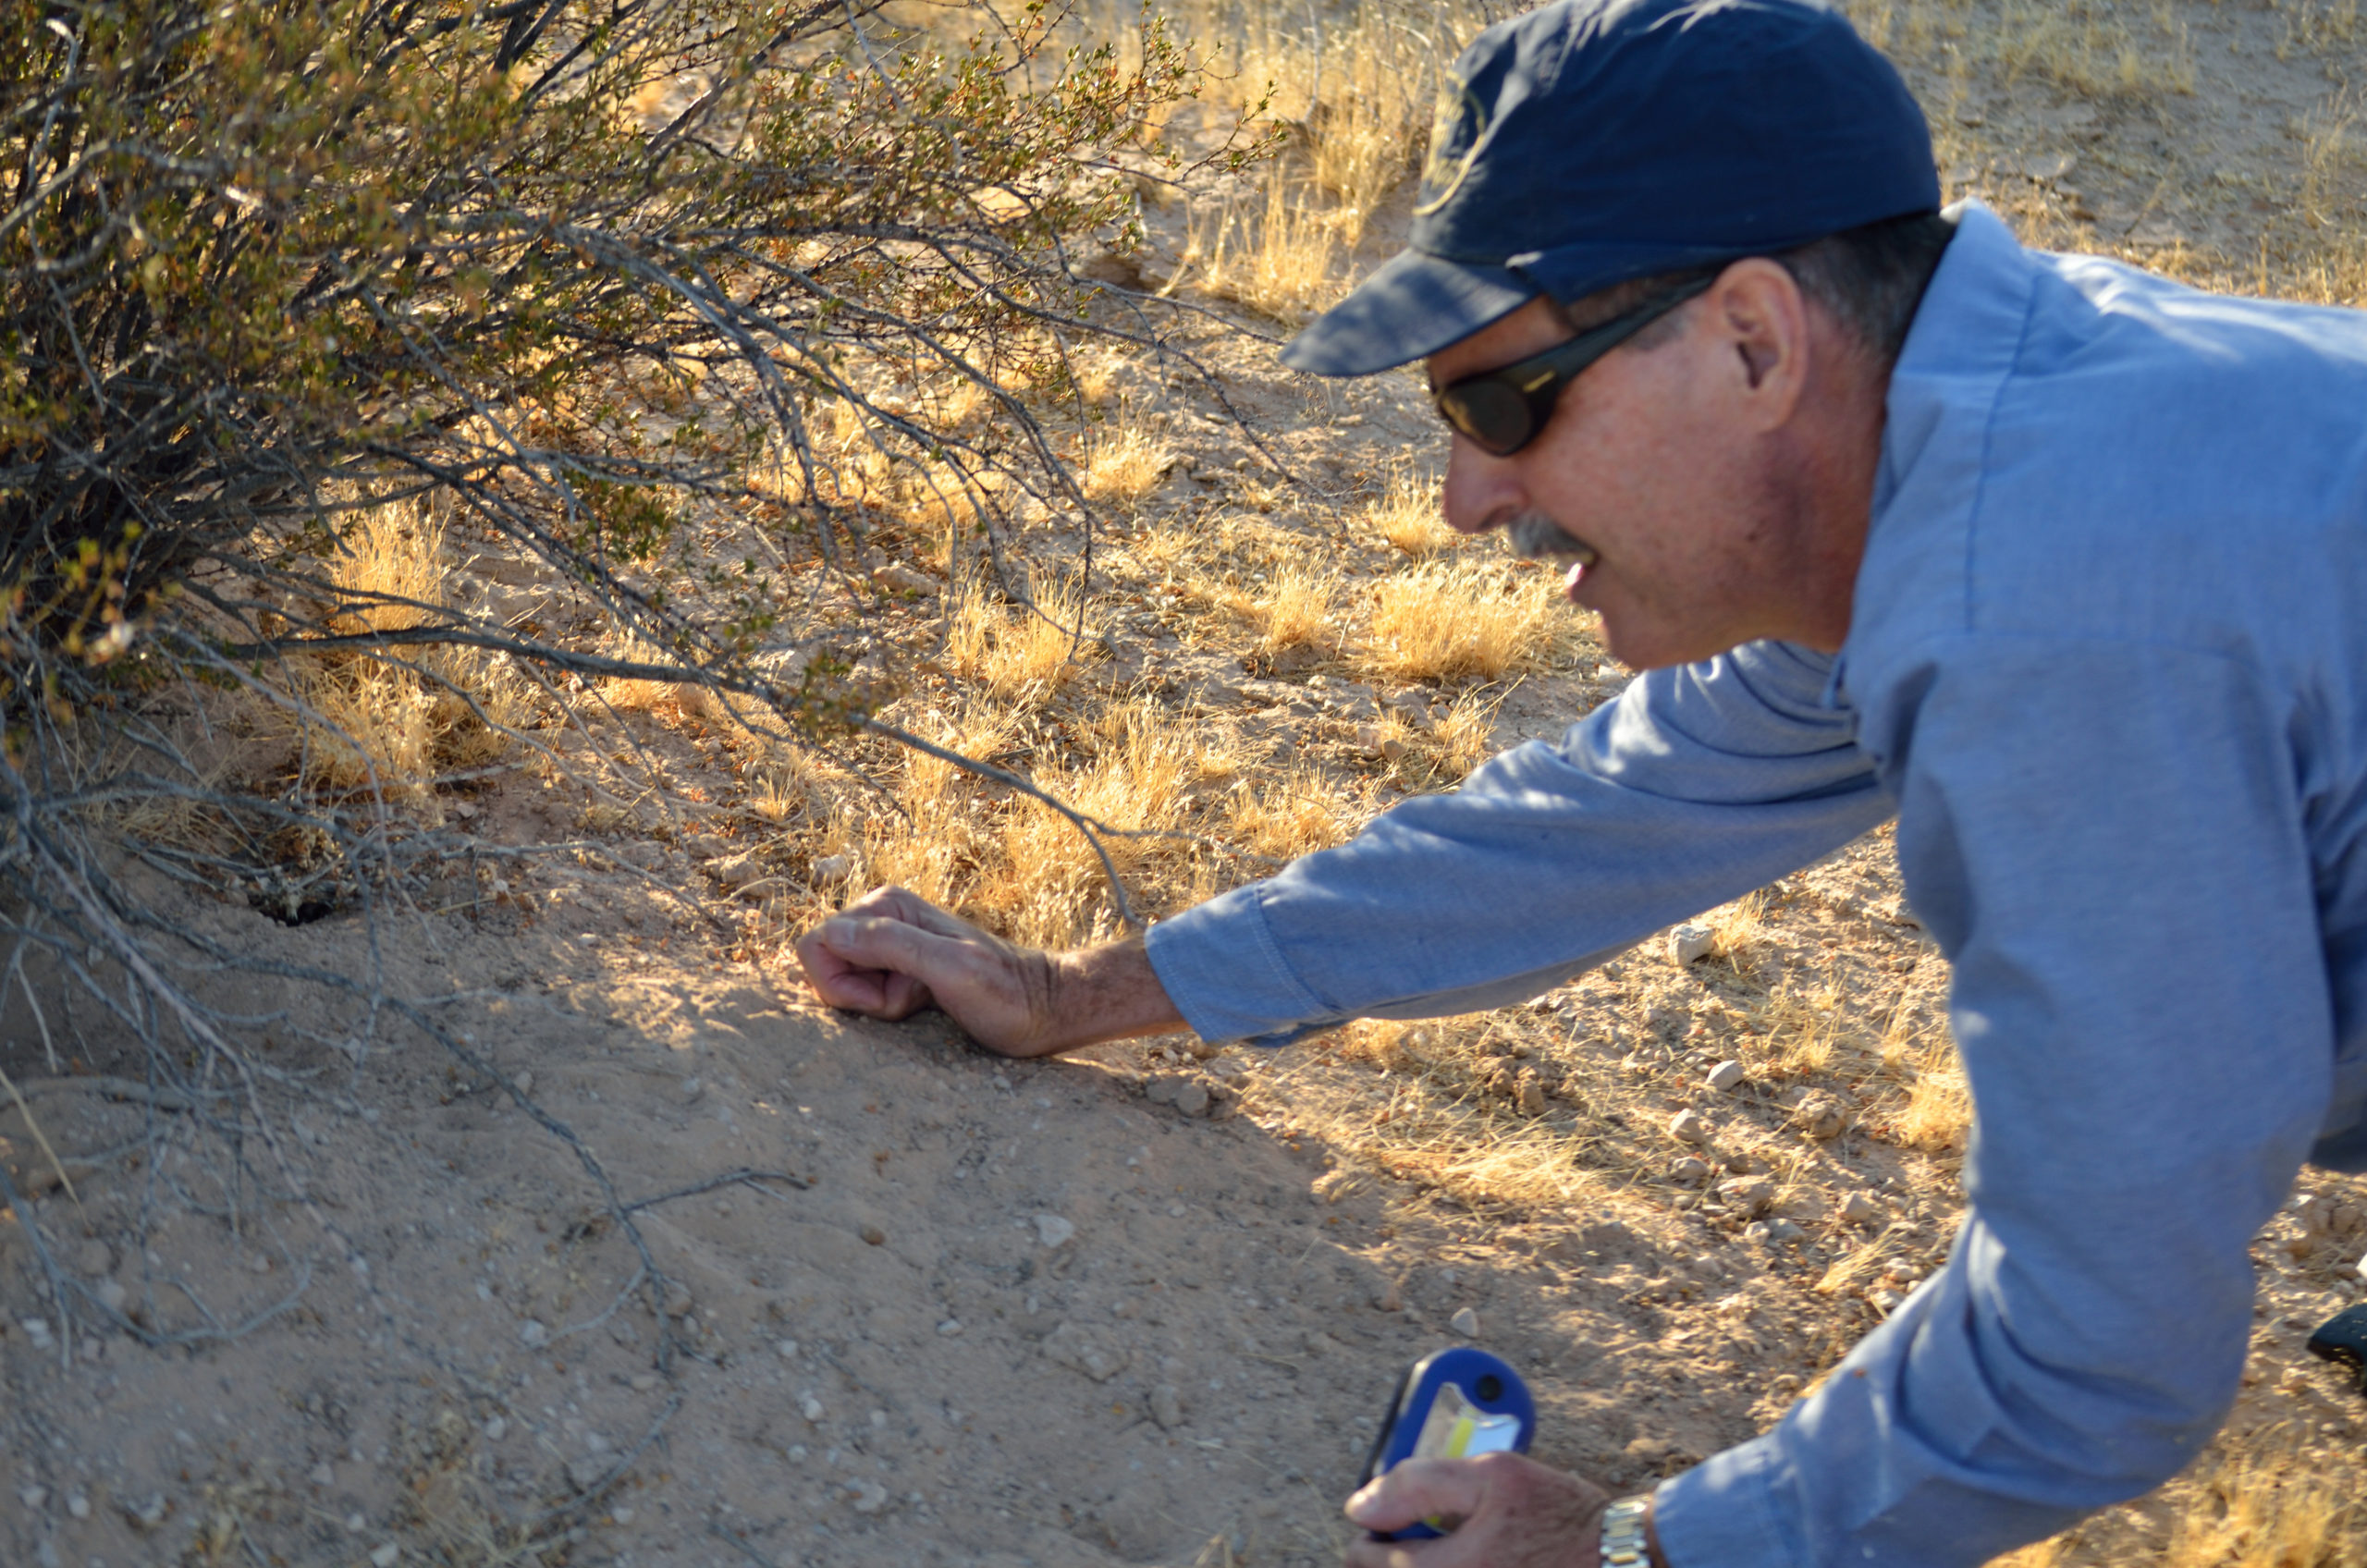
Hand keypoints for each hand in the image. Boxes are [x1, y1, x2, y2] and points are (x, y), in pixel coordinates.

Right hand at [794, 886, 1061, 1054]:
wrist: (1042, 1006)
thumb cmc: (1004, 993)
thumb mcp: (950, 969)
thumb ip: (892, 944)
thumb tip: (832, 934)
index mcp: (887, 905)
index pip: (817, 942)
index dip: (839, 982)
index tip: (886, 999)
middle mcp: (883, 917)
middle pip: (826, 963)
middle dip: (856, 994)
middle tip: (907, 1000)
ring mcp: (889, 943)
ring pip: (842, 981)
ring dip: (873, 1003)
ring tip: (918, 1001)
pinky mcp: (898, 967)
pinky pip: (862, 992)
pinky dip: (885, 1007)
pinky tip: (920, 1004)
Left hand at [1342, 1453, 1611, 1567]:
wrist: (1622, 1558)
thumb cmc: (1562, 1515)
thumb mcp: (1493, 1475)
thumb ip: (1418, 1484)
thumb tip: (1360, 1505)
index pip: (1365, 1561)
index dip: (1373, 1531)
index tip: (1393, 1517)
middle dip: (1398, 1554)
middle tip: (1427, 1532)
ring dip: (1427, 1564)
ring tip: (1461, 1545)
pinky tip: (1485, 1556)